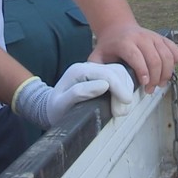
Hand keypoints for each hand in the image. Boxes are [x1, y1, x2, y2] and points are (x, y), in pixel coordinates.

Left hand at [15, 62, 135, 128]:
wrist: (51, 109)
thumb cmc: (55, 110)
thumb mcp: (61, 104)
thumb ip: (79, 93)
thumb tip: (104, 85)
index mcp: (78, 70)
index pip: (107, 75)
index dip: (120, 88)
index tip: (125, 103)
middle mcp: (88, 66)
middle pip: (117, 72)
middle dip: (124, 90)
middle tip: (122, 111)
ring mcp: (95, 69)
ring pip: (121, 72)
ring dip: (126, 89)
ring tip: (123, 108)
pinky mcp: (102, 74)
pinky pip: (120, 76)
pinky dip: (125, 87)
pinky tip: (122, 100)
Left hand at [89, 24, 177, 91]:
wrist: (118, 28)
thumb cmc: (108, 46)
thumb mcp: (97, 56)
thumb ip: (96, 70)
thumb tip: (99, 86)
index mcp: (125, 42)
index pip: (136, 57)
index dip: (143, 71)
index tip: (144, 84)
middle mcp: (141, 37)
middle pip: (155, 58)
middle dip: (156, 77)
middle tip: (151, 89)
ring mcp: (154, 37)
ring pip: (167, 56)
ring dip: (166, 73)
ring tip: (161, 84)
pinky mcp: (162, 38)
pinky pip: (175, 50)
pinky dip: (175, 62)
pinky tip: (168, 70)